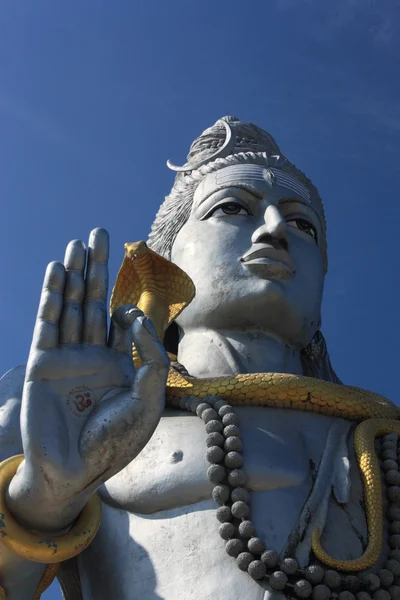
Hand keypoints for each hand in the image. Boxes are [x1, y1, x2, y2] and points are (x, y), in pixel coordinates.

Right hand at [8, 228, 168, 530]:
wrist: (76, 470)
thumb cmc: (116, 442)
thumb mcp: (147, 401)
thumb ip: (150, 360)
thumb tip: (135, 319)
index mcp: (120, 362)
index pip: (122, 320)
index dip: (128, 309)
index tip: (129, 318)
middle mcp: (93, 353)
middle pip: (94, 300)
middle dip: (97, 268)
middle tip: (99, 232)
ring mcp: (67, 356)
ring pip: (71, 305)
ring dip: (73, 274)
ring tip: (77, 243)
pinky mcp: (43, 362)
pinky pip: (48, 324)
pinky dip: (52, 297)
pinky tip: (56, 271)